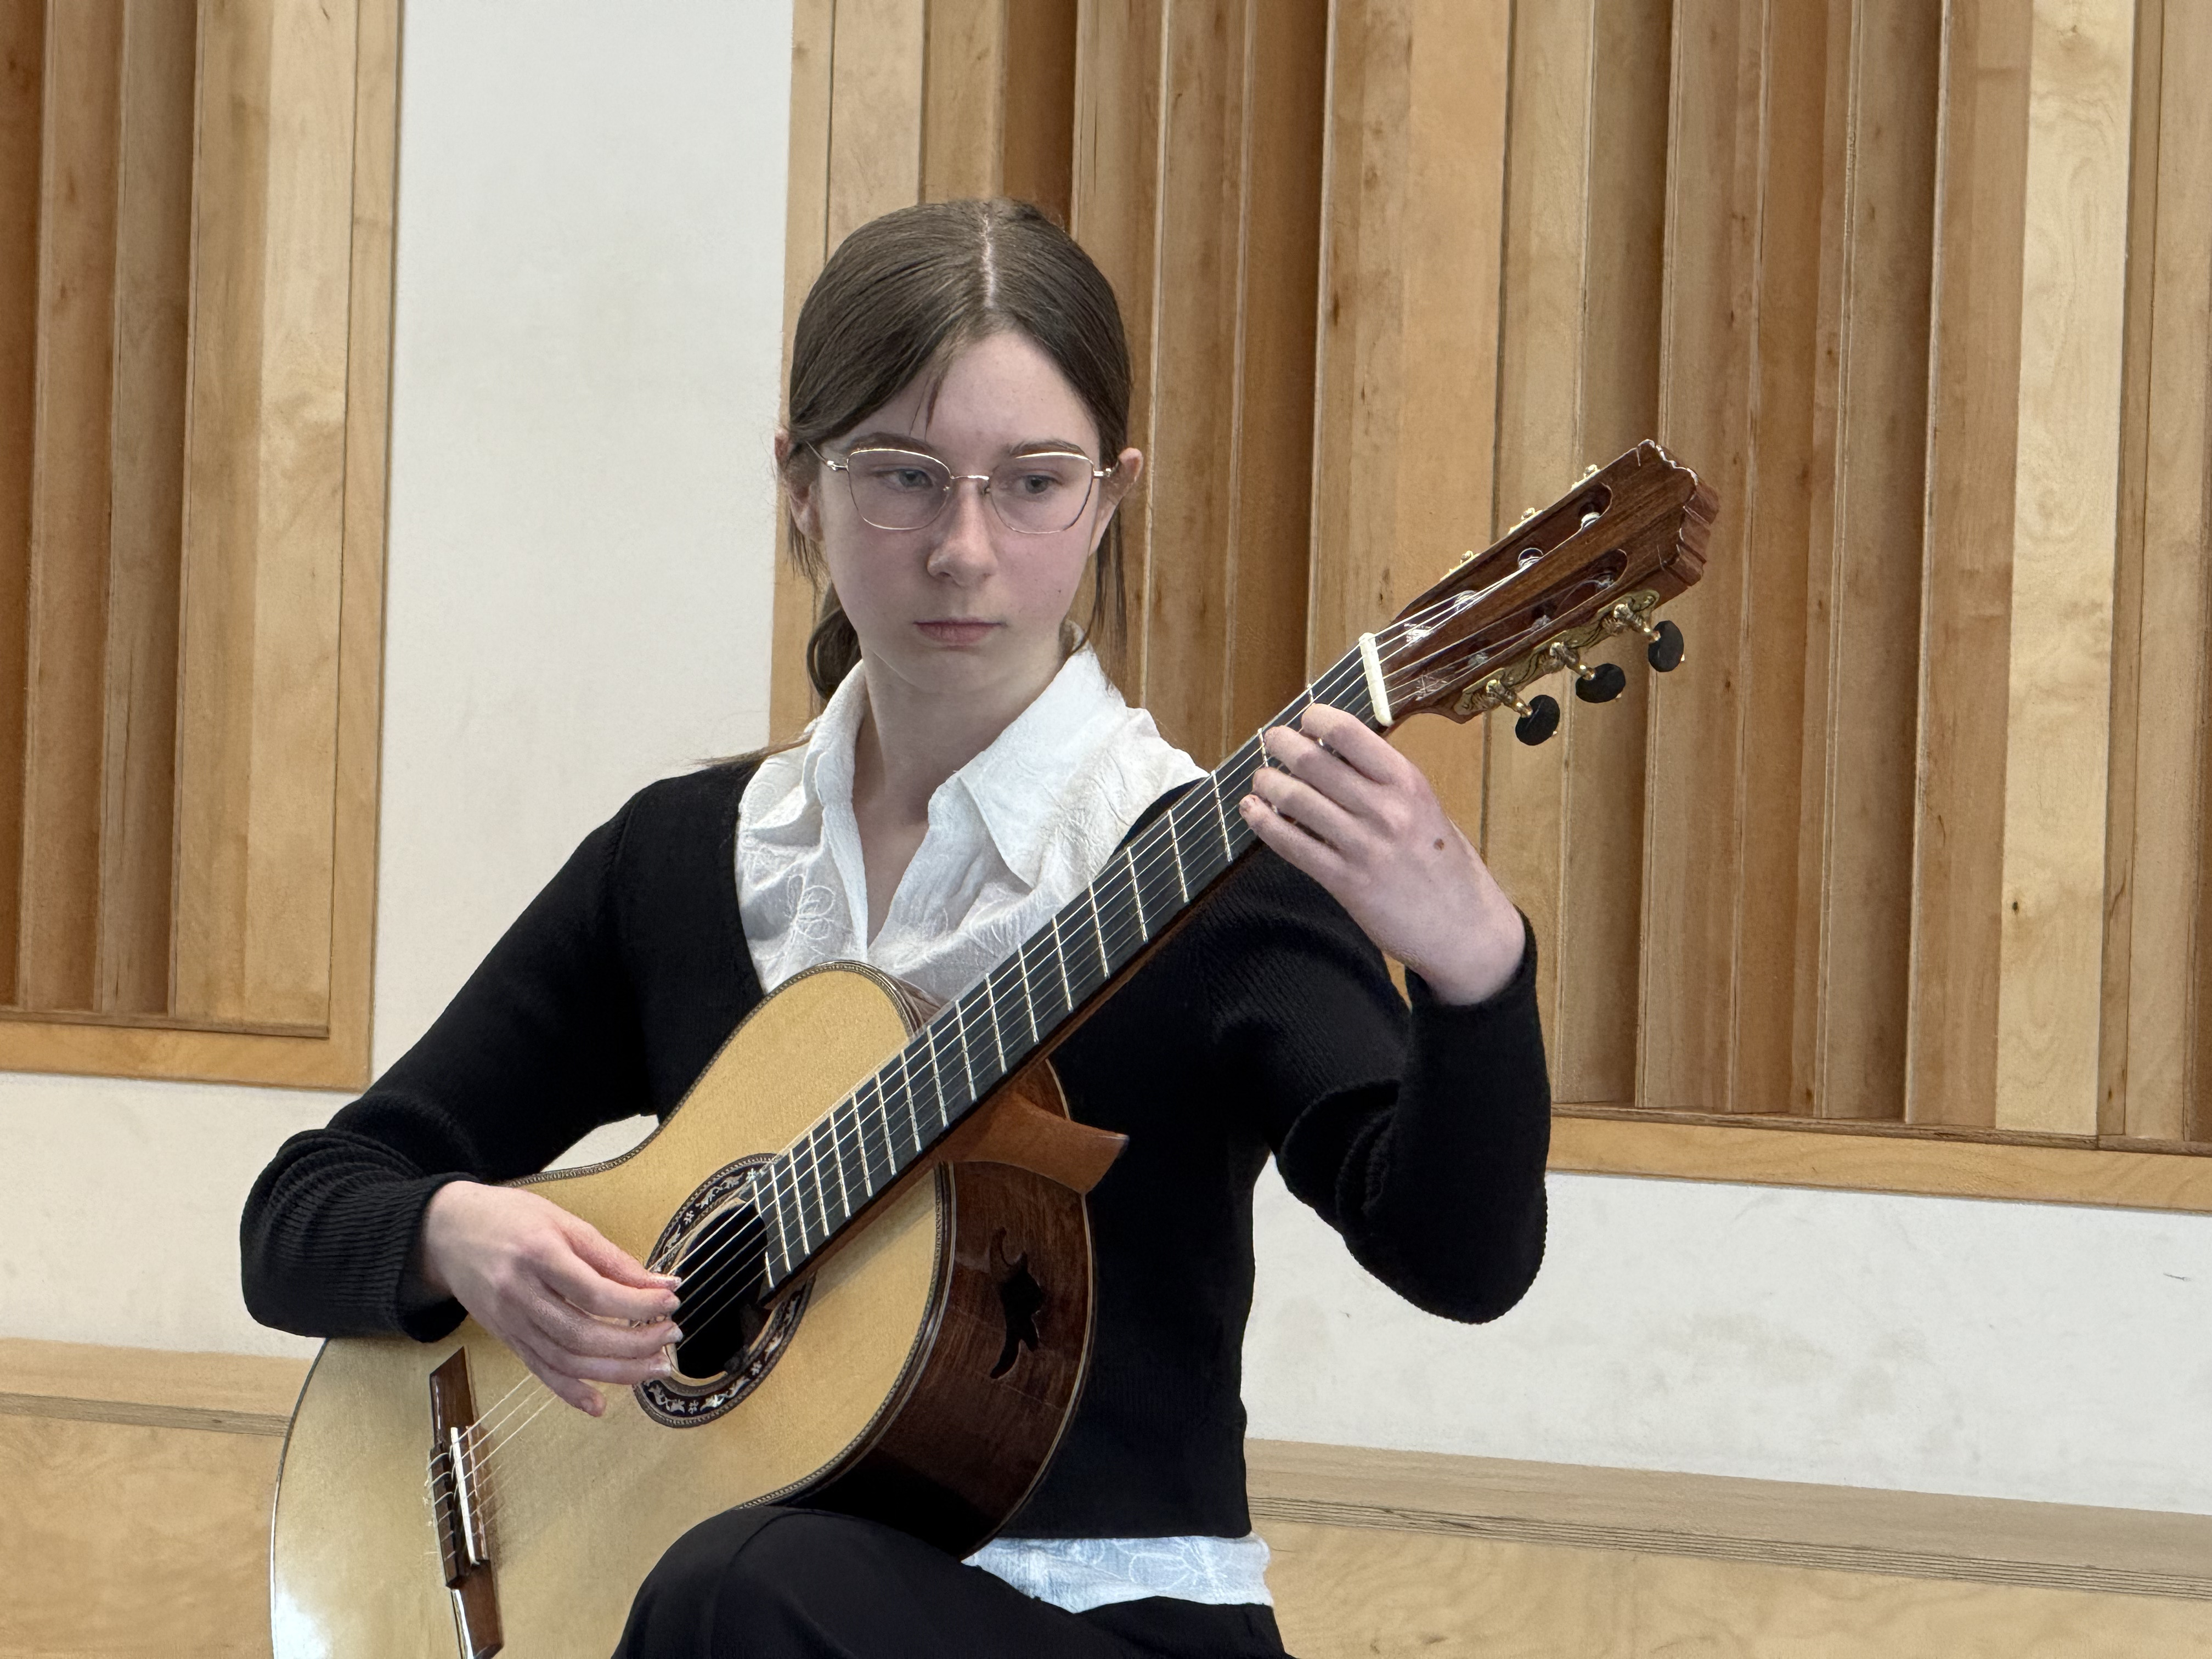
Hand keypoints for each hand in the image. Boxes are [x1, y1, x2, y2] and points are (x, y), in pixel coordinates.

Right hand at [416, 1181, 682, 1415]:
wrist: (448, 1232)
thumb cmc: (508, 1218)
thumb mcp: (564, 1222)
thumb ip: (611, 1257)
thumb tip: (658, 1283)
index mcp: (539, 1255)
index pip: (595, 1292)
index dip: (638, 1303)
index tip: (670, 1300)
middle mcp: (520, 1294)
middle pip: (583, 1334)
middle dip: (635, 1343)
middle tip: (670, 1336)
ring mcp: (510, 1322)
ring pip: (566, 1360)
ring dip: (616, 1371)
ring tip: (654, 1366)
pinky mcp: (507, 1339)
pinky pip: (540, 1372)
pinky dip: (570, 1392)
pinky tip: (598, 1403)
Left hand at [1239, 703, 1524, 1004]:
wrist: (1466, 929)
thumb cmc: (1446, 866)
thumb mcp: (1427, 809)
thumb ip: (1385, 784)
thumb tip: (1335, 754)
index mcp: (1408, 783)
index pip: (1349, 732)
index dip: (1316, 719)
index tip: (1305, 720)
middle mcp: (1385, 809)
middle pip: (1314, 762)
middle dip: (1283, 745)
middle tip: (1272, 741)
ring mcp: (1364, 846)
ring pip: (1296, 800)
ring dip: (1268, 783)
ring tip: (1261, 778)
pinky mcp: (1346, 882)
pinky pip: (1293, 846)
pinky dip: (1265, 824)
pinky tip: (1252, 811)